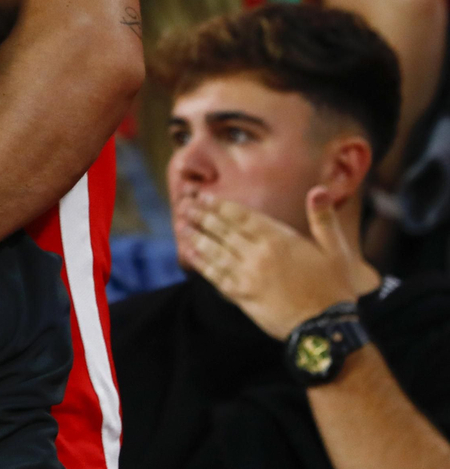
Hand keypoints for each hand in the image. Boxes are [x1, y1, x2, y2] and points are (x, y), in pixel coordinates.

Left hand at [177, 189, 372, 339]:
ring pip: (215, 251)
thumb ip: (323, 218)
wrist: (327, 329)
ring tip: (182, 226)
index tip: (203, 196)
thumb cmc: (334, 288)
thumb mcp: (336, 250)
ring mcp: (247, 276)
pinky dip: (201, 265)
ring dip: (197, 237)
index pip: (241, 216)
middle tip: (185, 206)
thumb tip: (319, 189)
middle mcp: (258, 254)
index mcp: (279, 239)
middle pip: (223, 230)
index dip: (220, 205)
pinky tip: (190, 255)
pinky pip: (216, 276)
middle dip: (202, 216)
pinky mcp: (242, 296)